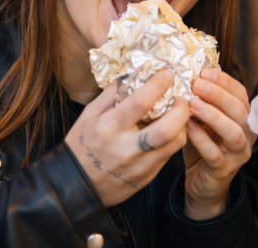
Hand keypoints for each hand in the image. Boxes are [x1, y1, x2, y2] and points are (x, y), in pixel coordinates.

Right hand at [64, 71, 188, 206]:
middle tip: (183, 98)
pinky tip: (170, 130)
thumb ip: (112, 93)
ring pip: (174, 143)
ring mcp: (138, 166)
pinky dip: (174, 140)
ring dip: (183, 125)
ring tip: (179, 113)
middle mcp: (126, 148)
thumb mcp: (89, 114)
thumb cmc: (81, 145)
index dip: (158, 85)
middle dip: (182, 109)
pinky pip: (168, 156)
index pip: (140, 102)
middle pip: (167, 128)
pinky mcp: (146, 178)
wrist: (75, 186)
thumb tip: (133, 71)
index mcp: (108, 127)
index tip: (168, 74)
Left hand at [181, 68, 255, 219]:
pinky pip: (215, 153)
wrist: (202, 183)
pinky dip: (201, 139)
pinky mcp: (225, 169)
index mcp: (244, 117)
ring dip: (213, 115)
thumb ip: (201, 101)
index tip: (204, 71)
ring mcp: (238, 153)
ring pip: (233, 132)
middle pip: (240, 110)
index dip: (224, 81)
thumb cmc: (203, 146)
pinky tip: (187, 127)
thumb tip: (189, 75)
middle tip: (197, 84)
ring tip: (192, 104)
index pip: (240, 93)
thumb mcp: (203, 120)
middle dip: (218, 94)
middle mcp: (247, 133)